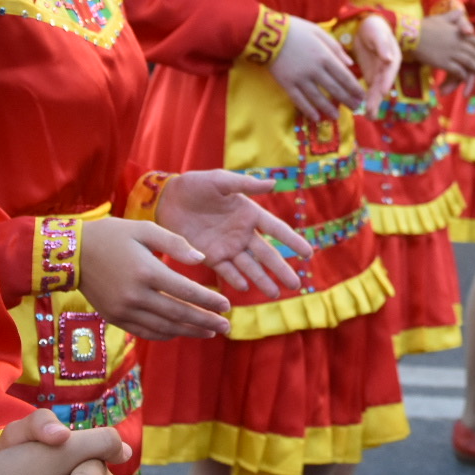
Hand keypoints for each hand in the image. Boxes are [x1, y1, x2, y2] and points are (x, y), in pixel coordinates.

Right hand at [80, 217, 231, 339]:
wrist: (72, 253)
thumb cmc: (112, 234)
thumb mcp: (144, 228)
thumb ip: (174, 243)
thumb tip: (201, 260)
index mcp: (146, 270)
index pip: (186, 291)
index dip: (209, 300)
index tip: (227, 305)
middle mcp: (136, 295)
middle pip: (179, 313)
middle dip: (206, 321)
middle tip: (226, 326)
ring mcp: (124, 309)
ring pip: (164, 327)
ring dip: (189, 331)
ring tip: (209, 332)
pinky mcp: (115, 317)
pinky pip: (146, 332)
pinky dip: (166, 334)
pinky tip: (180, 332)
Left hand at [156, 170, 313, 297]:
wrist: (166, 199)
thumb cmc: (195, 185)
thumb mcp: (220, 181)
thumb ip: (245, 184)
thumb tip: (273, 183)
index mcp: (248, 214)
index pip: (276, 230)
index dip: (292, 241)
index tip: (308, 254)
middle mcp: (241, 233)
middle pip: (266, 254)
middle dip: (281, 270)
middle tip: (296, 285)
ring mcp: (227, 247)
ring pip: (249, 267)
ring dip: (262, 280)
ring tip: (275, 294)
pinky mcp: (210, 256)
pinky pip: (226, 271)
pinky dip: (235, 280)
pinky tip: (245, 288)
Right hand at [267, 16, 362, 121]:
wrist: (268, 34)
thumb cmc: (296, 30)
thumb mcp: (319, 32)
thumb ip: (336, 48)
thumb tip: (350, 64)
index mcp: (325, 56)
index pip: (344, 76)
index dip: (354, 88)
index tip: (362, 96)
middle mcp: (315, 70)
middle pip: (334, 89)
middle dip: (347, 100)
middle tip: (355, 108)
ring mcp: (301, 79)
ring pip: (318, 98)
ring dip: (329, 109)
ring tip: (337, 117)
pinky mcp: (287, 84)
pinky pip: (300, 100)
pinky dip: (308, 110)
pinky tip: (316, 118)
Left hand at [349, 13, 400, 111]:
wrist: (368, 28)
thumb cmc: (375, 28)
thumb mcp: (378, 33)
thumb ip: (382, 45)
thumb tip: (389, 58)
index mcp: (392, 59)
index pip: (389, 72)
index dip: (385, 82)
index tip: (381, 93)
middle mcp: (388, 70)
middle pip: (382, 86)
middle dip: (377, 99)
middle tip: (371, 112)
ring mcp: (379, 75)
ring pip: (375, 91)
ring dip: (371, 103)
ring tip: (368, 117)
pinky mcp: (371, 76)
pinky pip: (368, 89)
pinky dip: (365, 99)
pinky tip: (361, 110)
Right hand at [413, 10, 474, 81]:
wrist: (412, 35)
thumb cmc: (424, 26)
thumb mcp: (440, 18)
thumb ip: (452, 16)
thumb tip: (460, 11)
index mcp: (457, 32)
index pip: (474, 41)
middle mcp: (457, 42)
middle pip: (473, 53)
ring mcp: (451, 53)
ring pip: (469, 62)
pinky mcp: (444, 62)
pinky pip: (457, 70)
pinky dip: (463, 75)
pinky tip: (465, 78)